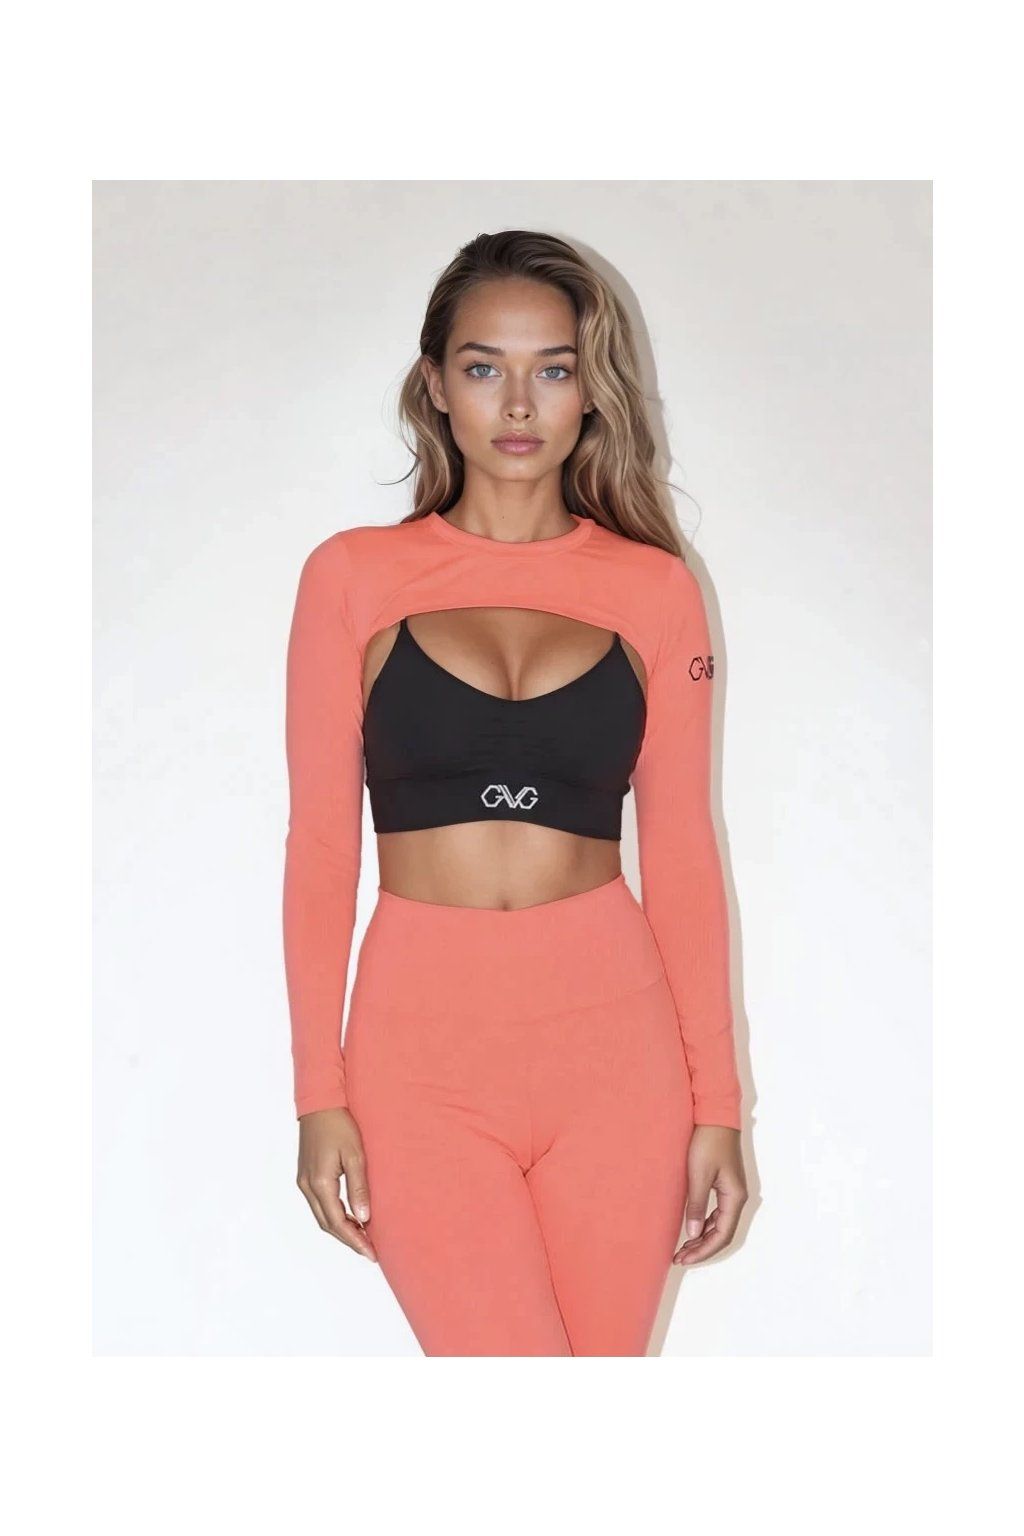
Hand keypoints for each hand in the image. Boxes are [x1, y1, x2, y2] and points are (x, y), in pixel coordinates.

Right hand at [296, 1107, 377, 1261]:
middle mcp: (307, 1186)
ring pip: (322, 1216)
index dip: (355, 1240)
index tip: (371, 1253)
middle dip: (348, 1240)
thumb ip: (358, 1187)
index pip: (337, 1222)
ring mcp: (304, 1182)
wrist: (320, 1103)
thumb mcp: (355, 1155)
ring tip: (363, 1237)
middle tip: (370, 1251)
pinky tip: (350, 1216)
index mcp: (319, 1183)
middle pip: (327, 1224)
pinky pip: (320, 1204)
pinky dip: (335, 1215)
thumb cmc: (339, 1124)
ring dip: (341, 1229)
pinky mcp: (306, 1176)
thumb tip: (364, 1219)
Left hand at [672, 1124, 746, 1265]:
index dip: (704, 1251)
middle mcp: (737, 1197)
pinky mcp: (725, 1185)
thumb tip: (692, 1234)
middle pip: (723, 1233)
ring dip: (703, 1238)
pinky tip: (691, 1229)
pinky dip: (704, 1225)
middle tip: (680, 1259)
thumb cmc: (707, 1142)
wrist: (715, 1116)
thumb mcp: (698, 1175)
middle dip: (702, 1249)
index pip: (722, 1235)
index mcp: (735, 1197)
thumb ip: (696, 1205)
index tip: (684, 1259)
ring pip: (720, 1224)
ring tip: (683, 1249)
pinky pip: (717, 1213)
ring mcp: (732, 1191)